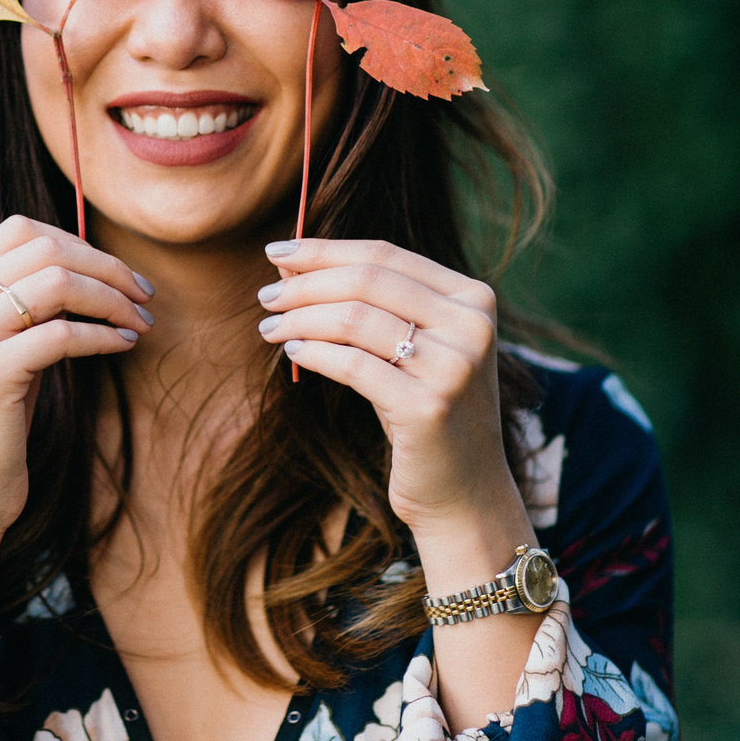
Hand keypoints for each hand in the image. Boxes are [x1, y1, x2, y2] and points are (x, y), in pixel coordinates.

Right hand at [0, 216, 152, 622]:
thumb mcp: (1, 350)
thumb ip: (26, 304)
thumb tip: (94, 264)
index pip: (18, 231)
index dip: (77, 243)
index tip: (117, 272)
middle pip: (42, 248)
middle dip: (105, 265)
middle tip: (143, 292)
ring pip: (56, 283)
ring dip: (111, 297)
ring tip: (141, 320)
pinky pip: (62, 333)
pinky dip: (103, 334)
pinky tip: (125, 344)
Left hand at [256, 238, 515, 532]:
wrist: (464, 491)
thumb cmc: (423, 410)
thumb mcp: (408, 348)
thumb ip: (367, 303)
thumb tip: (289, 263)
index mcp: (473, 298)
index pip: (385, 255)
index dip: (325, 250)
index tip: (277, 251)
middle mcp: (471, 325)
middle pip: (367, 280)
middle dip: (306, 283)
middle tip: (266, 295)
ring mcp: (453, 367)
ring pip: (355, 319)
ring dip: (300, 319)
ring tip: (270, 328)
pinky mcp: (427, 407)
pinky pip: (352, 365)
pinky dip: (313, 353)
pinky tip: (293, 354)